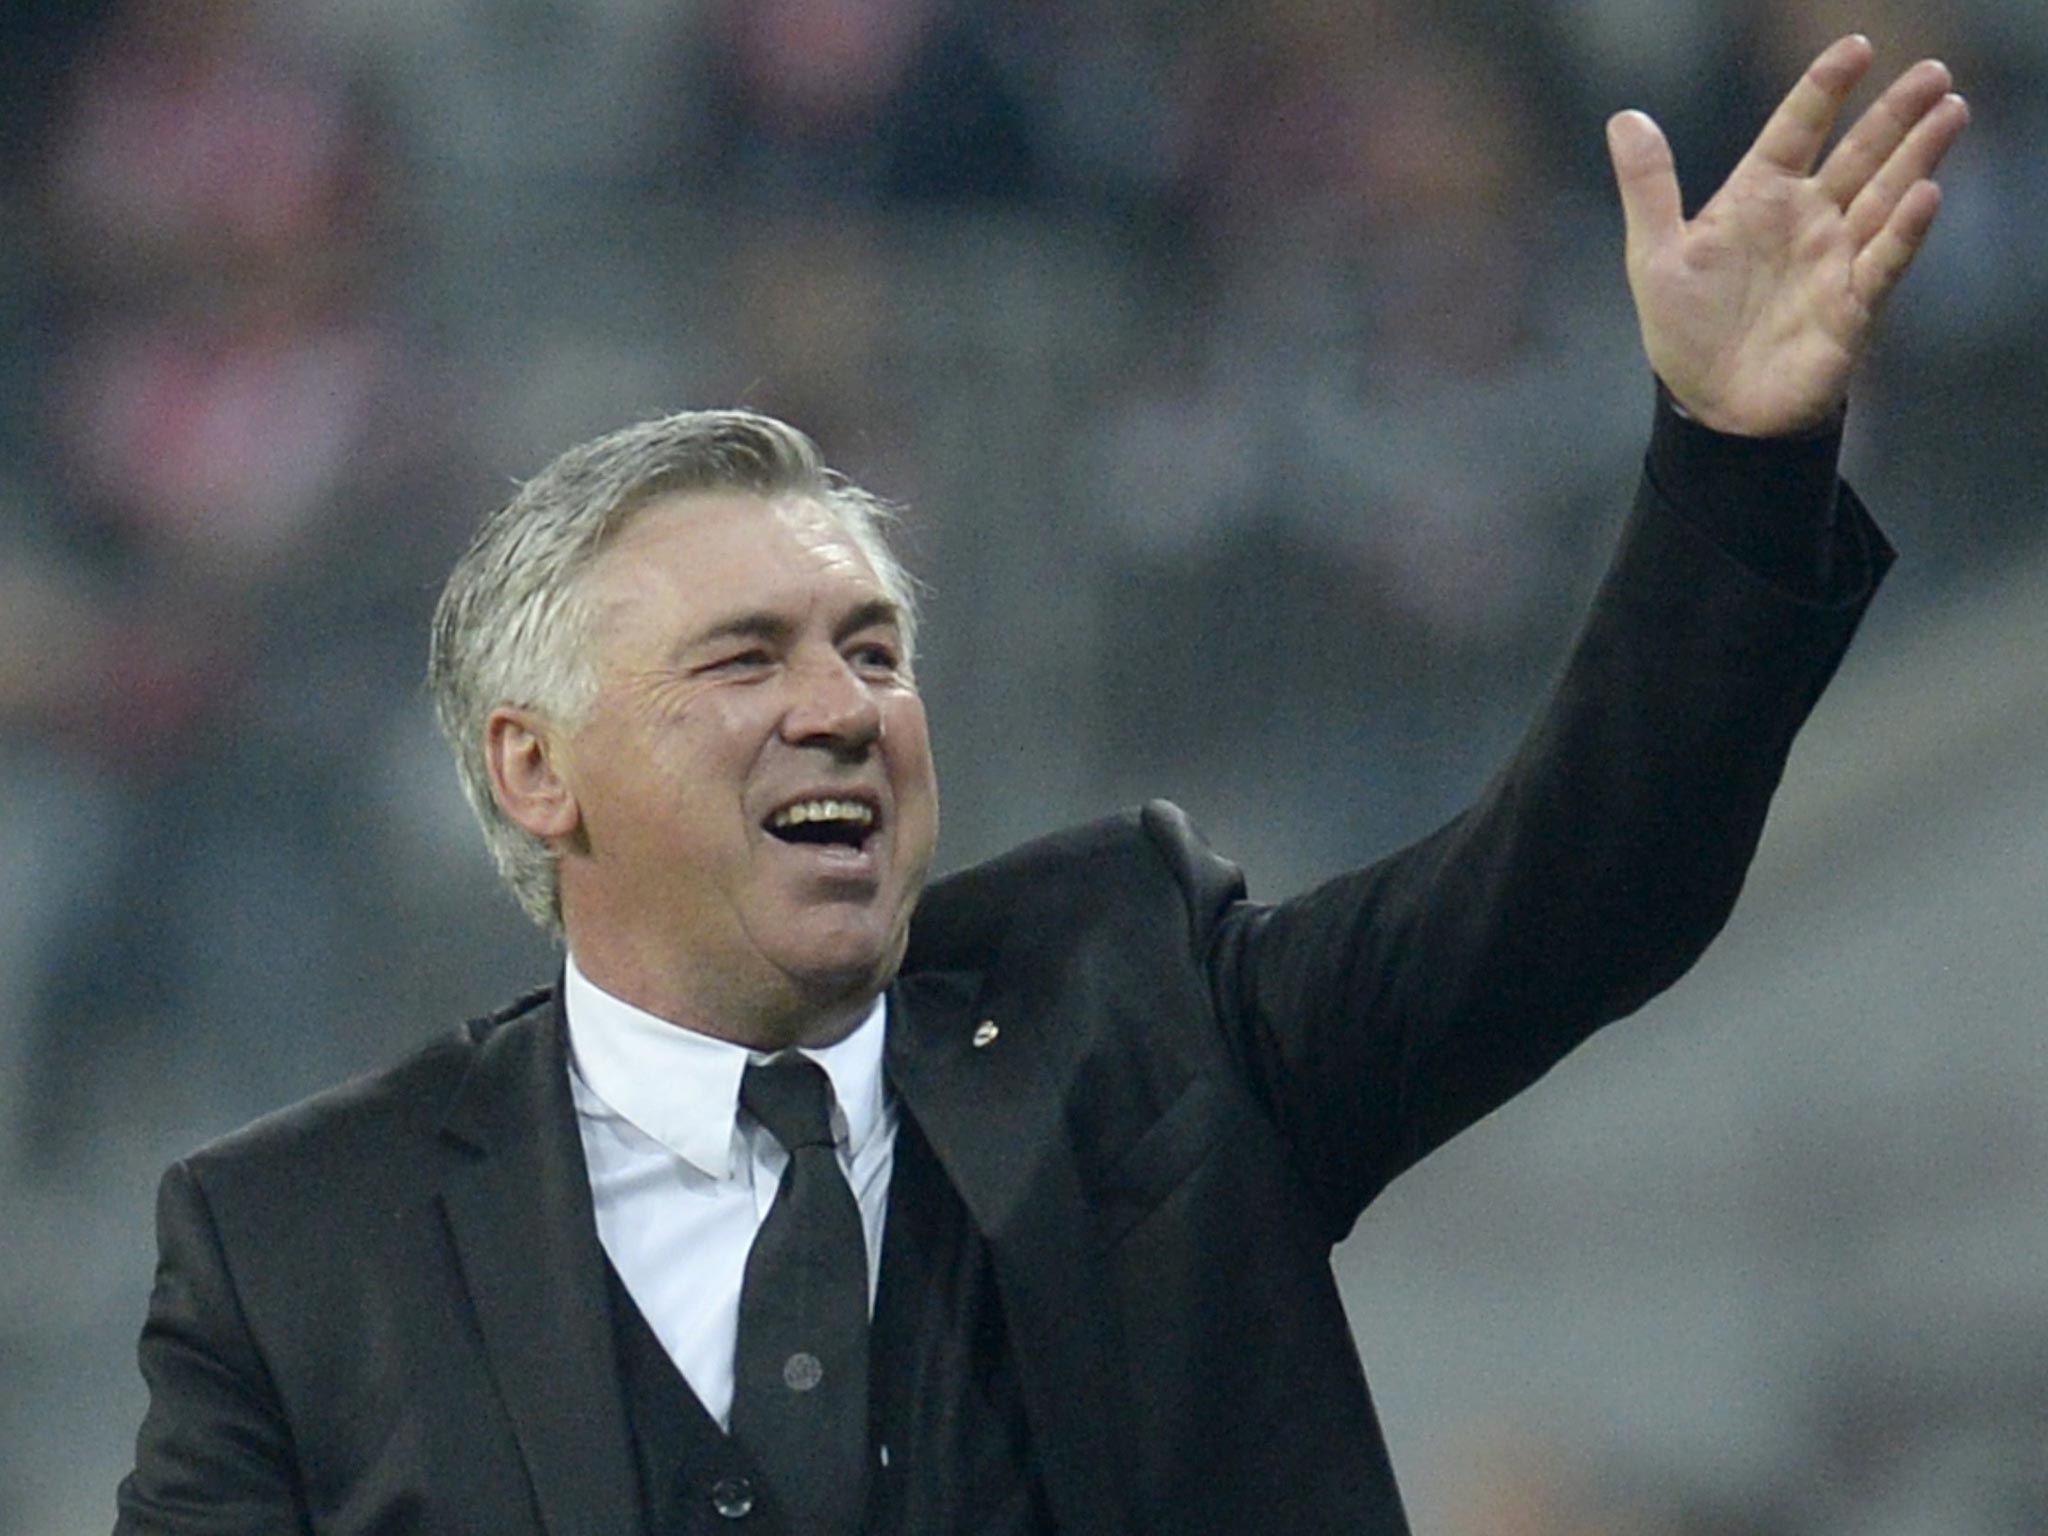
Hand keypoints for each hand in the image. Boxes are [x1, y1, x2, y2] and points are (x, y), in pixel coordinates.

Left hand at [1607, 36, 1968, 435]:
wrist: (1711, 409)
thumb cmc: (1686, 331)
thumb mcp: (1656, 255)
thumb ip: (1648, 186)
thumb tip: (1625, 118)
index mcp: (1759, 198)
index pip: (1797, 129)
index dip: (1825, 88)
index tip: (1857, 47)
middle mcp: (1806, 220)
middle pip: (1859, 154)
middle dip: (1896, 114)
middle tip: (1934, 71)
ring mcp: (1835, 259)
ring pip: (1885, 195)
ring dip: (1918, 156)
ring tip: (1950, 111)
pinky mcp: (1853, 305)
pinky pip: (1884, 261)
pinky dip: (1903, 230)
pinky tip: (1924, 195)